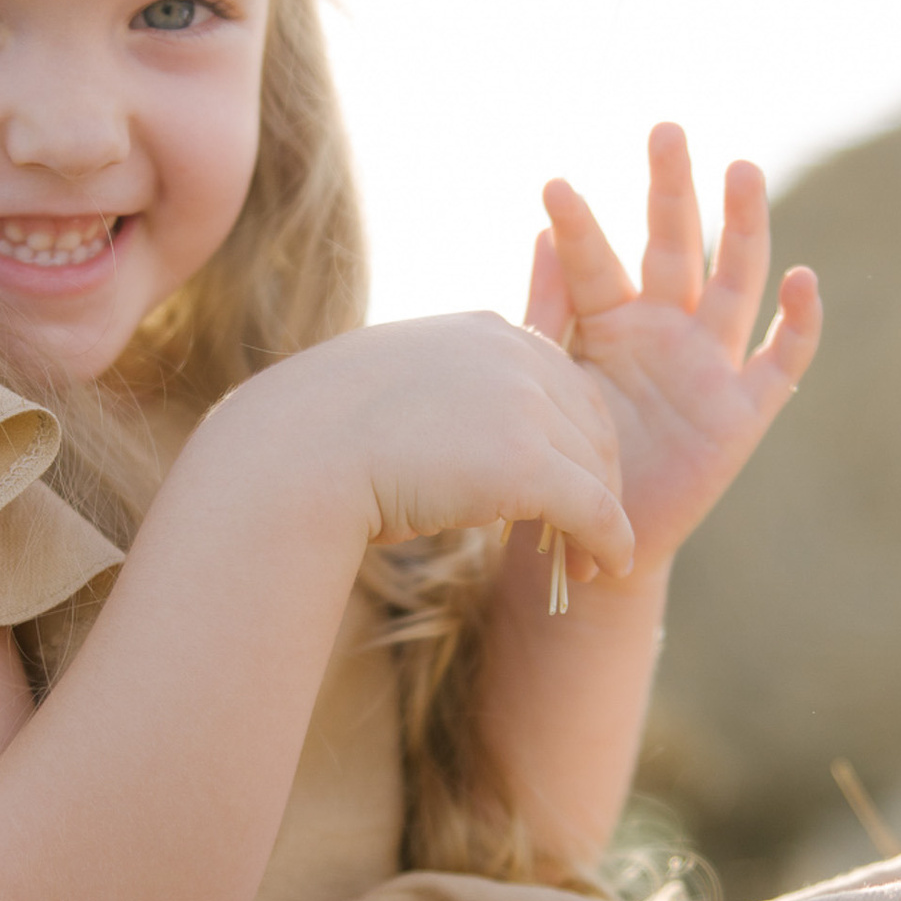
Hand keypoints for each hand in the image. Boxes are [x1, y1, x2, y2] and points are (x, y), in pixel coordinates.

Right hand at [216, 310, 636, 579]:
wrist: (291, 457)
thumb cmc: (320, 436)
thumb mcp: (392, 394)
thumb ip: (443, 401)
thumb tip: (451, 445)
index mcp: (484, 331)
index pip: (563, 383)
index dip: (573, 440)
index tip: (569, 484)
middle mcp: (513, 355)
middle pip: (591, 422)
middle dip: (595, 480)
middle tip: (584, 534)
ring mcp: (523, 404)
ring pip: (595, 469)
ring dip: (601, 519)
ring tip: (585, 564)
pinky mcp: (526, 463)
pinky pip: (593, 508)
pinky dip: (609, 542)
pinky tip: (605, 569)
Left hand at [528, 123, 821, 579]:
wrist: (595, 536)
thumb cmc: (569, 454)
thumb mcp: (550, 383)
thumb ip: (546, 313)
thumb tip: (540, 229)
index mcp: (610, 319)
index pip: (594, 263)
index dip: (577, 228)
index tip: (551, 186)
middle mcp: (665, 327)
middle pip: (675, 246)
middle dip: (671, 190)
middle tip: (664, 131)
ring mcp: (709, 363)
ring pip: (734, 281)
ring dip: (743, 226)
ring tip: (741, 169)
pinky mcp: (745, 409)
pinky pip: (781, 360)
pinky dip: (798, 323)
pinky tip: (805, 280)